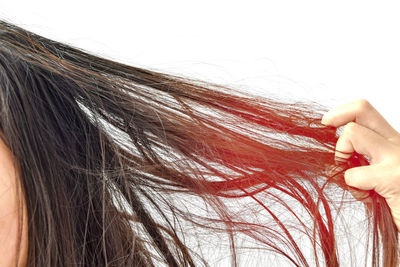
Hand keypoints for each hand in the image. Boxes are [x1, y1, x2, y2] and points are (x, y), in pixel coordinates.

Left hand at [321, 99, 399, 230]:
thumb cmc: (398, 205)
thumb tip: (329, 165)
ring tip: (354, 178)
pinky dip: (352, 187)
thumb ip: (356, 169)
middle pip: (361, 108)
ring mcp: (398, 157)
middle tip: (327, 133)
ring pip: (352, 133)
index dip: (341, 113)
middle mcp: (398, 144)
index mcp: (393, 143)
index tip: (326, 125)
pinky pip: (352, 174)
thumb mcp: (376, 183)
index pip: (365, 111)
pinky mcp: (394, 177)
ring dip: (341, 156)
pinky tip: (371, 197)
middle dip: (336, 118)